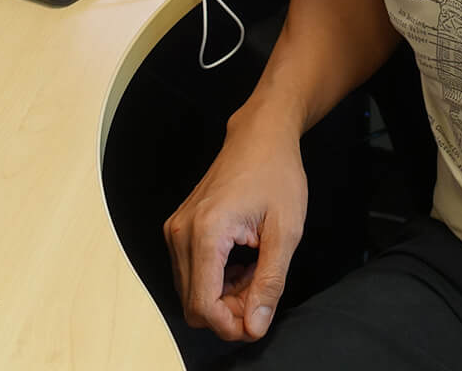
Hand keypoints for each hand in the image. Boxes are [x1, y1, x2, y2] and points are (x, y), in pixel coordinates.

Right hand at [163, 109, 308, 341]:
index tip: (258, 320)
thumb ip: (269, 282)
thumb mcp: (286, 230)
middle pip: (194, 304)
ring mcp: (175, 230)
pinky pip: (190, 273)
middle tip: (263, 290)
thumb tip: (255, 325)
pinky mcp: (178, 229)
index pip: (203, 306)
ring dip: (224, 295)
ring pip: (191, 292)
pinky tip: (242, 262)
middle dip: (230, 310)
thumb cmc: (276, 173)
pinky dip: (216, 279)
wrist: (261, 135)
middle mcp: (180, 233)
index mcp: (206, 232)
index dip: (231, 324)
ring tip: (256, 270)